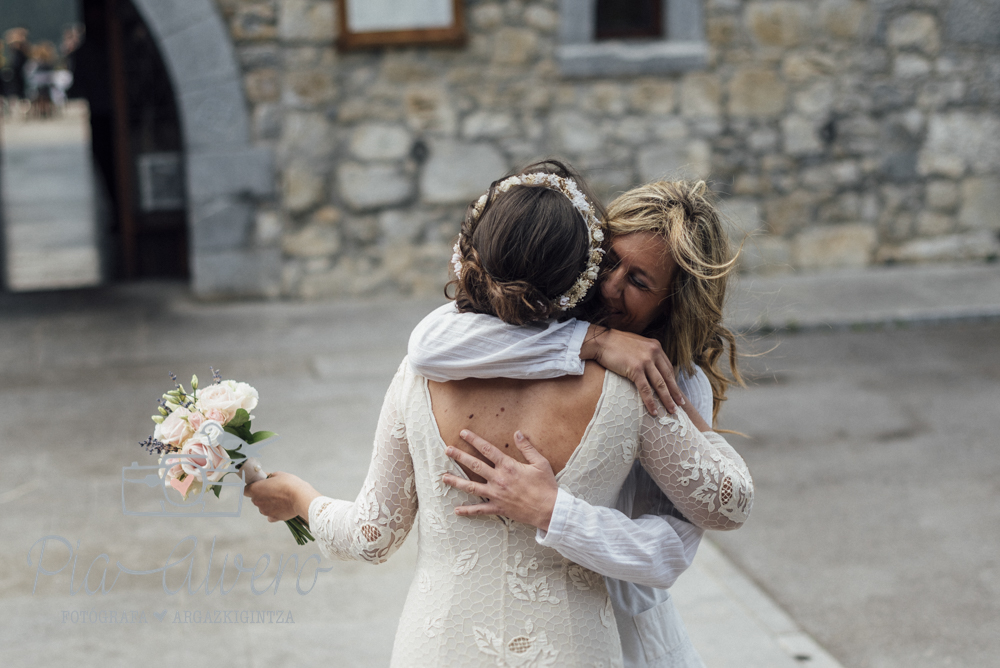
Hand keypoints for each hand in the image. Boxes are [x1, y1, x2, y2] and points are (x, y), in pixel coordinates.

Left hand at [243, 471, 319, 522]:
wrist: (301, 498)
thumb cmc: (289, 484)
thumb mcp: (278, 474)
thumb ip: (268, 476)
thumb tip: (264, 477)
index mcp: (256, 490)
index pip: (245, 490)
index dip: (251, 487)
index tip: (259, 485)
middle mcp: (257, 502)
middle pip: (255, 498)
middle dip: (262, 494)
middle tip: (273, 489)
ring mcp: (265, 511)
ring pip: (263, 507)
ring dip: (268, 503)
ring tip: (281, 498)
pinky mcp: (273, 518)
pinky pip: (270, 515)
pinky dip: (274, 511)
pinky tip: (282, 506)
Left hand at [442, 430, 558, 531]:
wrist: (549, 509)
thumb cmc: (546, 485)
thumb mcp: (540, 462)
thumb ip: (527, 447)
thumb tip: (518, 433)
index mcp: (508, 466)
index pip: (487, 449)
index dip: (474, 440)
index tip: (463, 433)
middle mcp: (499, 479)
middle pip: (474, 466)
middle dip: (459, 457)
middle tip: (447, 450)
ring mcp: (496, 495)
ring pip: (471, 487)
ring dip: (456, 482)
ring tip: (444, 477)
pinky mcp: (498, 508)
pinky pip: (480, 510)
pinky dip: (468, 511)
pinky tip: (457, 510)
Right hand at [580, 325, 684, 415]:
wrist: (601, 341)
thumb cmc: (615, 344)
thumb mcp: (637, 345)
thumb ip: (646, 353)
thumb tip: (651, 367)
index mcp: (656, 346)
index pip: (668, 367)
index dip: (673, 381)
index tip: (676, 392)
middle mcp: (654, 352)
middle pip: (668, 376)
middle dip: (675, 392)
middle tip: (681, 404)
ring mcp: (645, 360)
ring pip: (660, 384)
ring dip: (667, 399)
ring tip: (672, 411)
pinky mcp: (635, 369)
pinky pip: (645, 388)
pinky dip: (650, 401)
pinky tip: (654, 411)